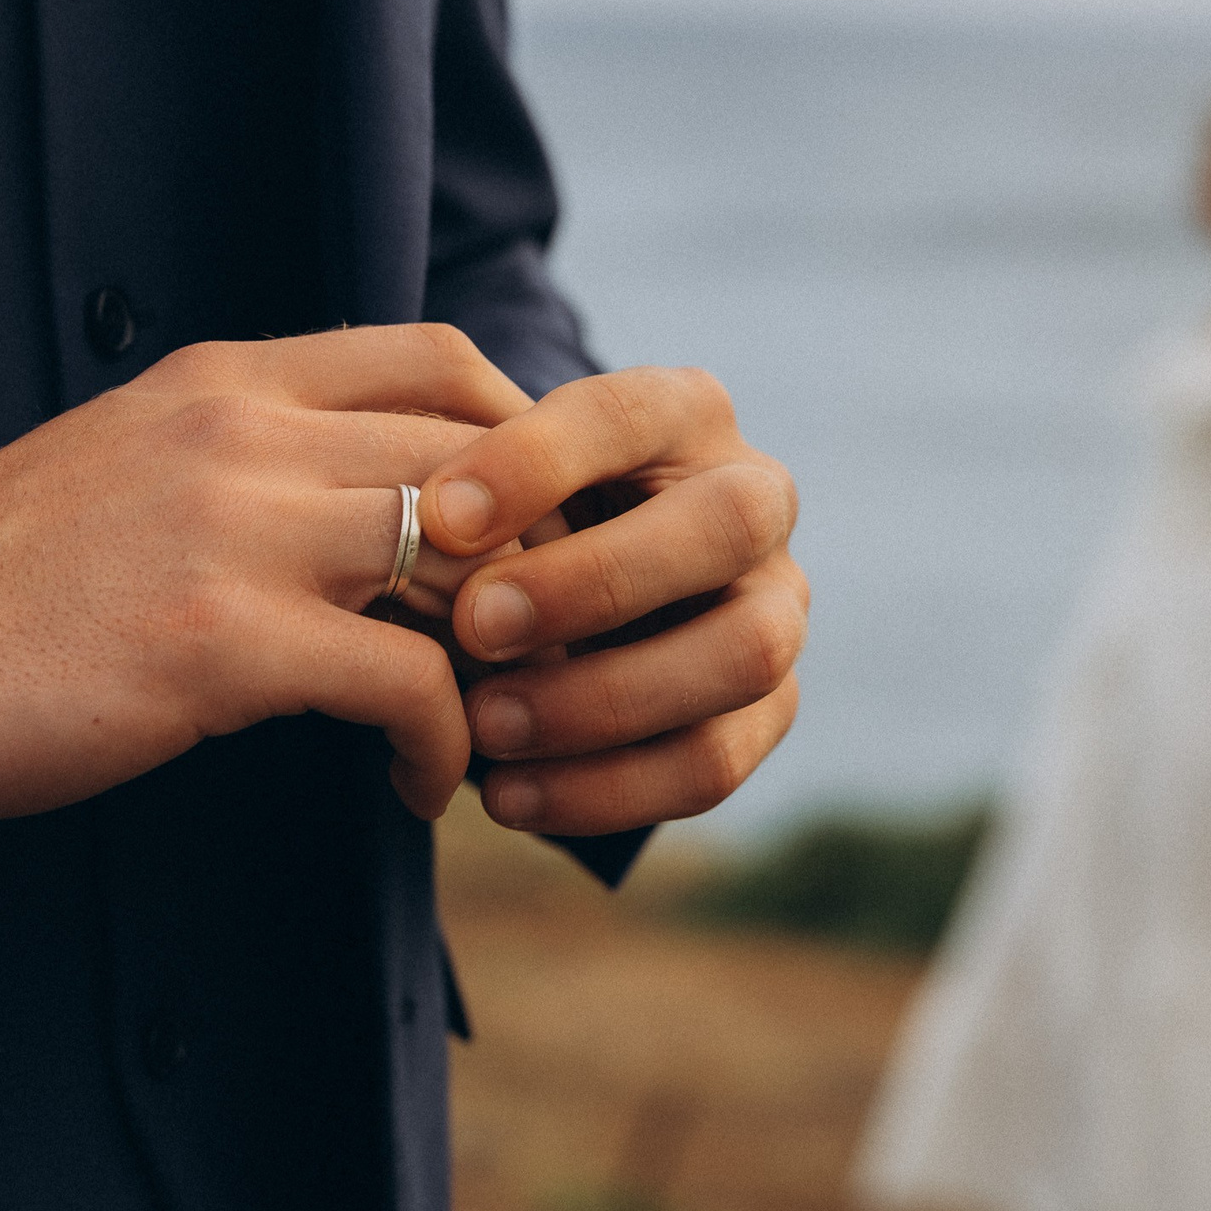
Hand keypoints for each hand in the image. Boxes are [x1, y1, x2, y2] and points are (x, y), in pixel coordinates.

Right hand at [0, 326, 528, 825]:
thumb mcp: (135, 462)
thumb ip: (250, 456)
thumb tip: (379, 515)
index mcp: (229, 378)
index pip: (443, 363)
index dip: (528, 452)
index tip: (534, 548)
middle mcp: (245, 428)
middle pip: (485, 461)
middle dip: (546, 562)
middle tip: (546, 654)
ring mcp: (234, 528)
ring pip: (468, 562)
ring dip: (512, 659)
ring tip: (499, 728)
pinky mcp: (215, 639)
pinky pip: (406, 682)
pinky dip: (441, 744)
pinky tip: (417, 789)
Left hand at [417, 367, 804, 836]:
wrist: (568, 596)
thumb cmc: (513, 521)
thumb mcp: (492, 483)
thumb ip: (470, 489)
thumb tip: (431, 524)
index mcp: (686, 414)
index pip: (631, 414)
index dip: (538, 461)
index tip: (437, 516)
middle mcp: (757, 500)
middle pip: (727, 525)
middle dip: (597, 580)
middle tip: (475, 624)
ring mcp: (778, 607)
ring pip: (744, 653)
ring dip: (607, 699)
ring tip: (484, 726)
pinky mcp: (771, 708)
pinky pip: (715, 762)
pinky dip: (609, 789)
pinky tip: (510, 796)